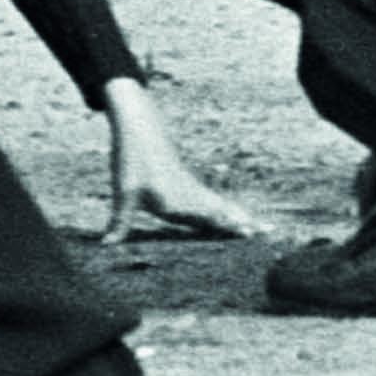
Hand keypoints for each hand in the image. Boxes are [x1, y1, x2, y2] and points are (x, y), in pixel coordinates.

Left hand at [97, 79, 282, 241]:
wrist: (141, 130)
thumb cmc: (132, 160)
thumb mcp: (123, 192)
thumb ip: (119, 222)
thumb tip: (105, 246)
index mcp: (177, 200)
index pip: (207, 217)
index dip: (227, 226)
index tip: (247, 233)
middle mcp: (190, 197)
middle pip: (223, 213)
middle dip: (245, 224)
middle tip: (269, 233)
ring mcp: (192, 192)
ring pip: (223, 208)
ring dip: (242, 218)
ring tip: (265, 228)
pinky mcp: (190, 189)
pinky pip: (216, 204)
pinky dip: (231, 212)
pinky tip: (238, 217)